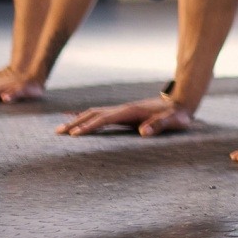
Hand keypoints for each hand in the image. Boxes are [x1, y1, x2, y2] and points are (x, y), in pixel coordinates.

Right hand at [56, 99, 193, 136]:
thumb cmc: (177, 115)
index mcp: (131, 111)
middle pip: (94, 114)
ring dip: (77, 120)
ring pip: (94, 114)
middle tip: (57, 133)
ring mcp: (122, 110)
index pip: (105, 119)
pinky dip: (86, 117)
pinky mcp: (123, 114)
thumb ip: (160, 125)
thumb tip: (144, 132)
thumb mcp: (173, 121)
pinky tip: (75, 120)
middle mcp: (123, 109)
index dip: (90, 126)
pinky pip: (100, 115)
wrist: (181, 103)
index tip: (74, 134)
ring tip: (60, 129)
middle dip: (75, 123)